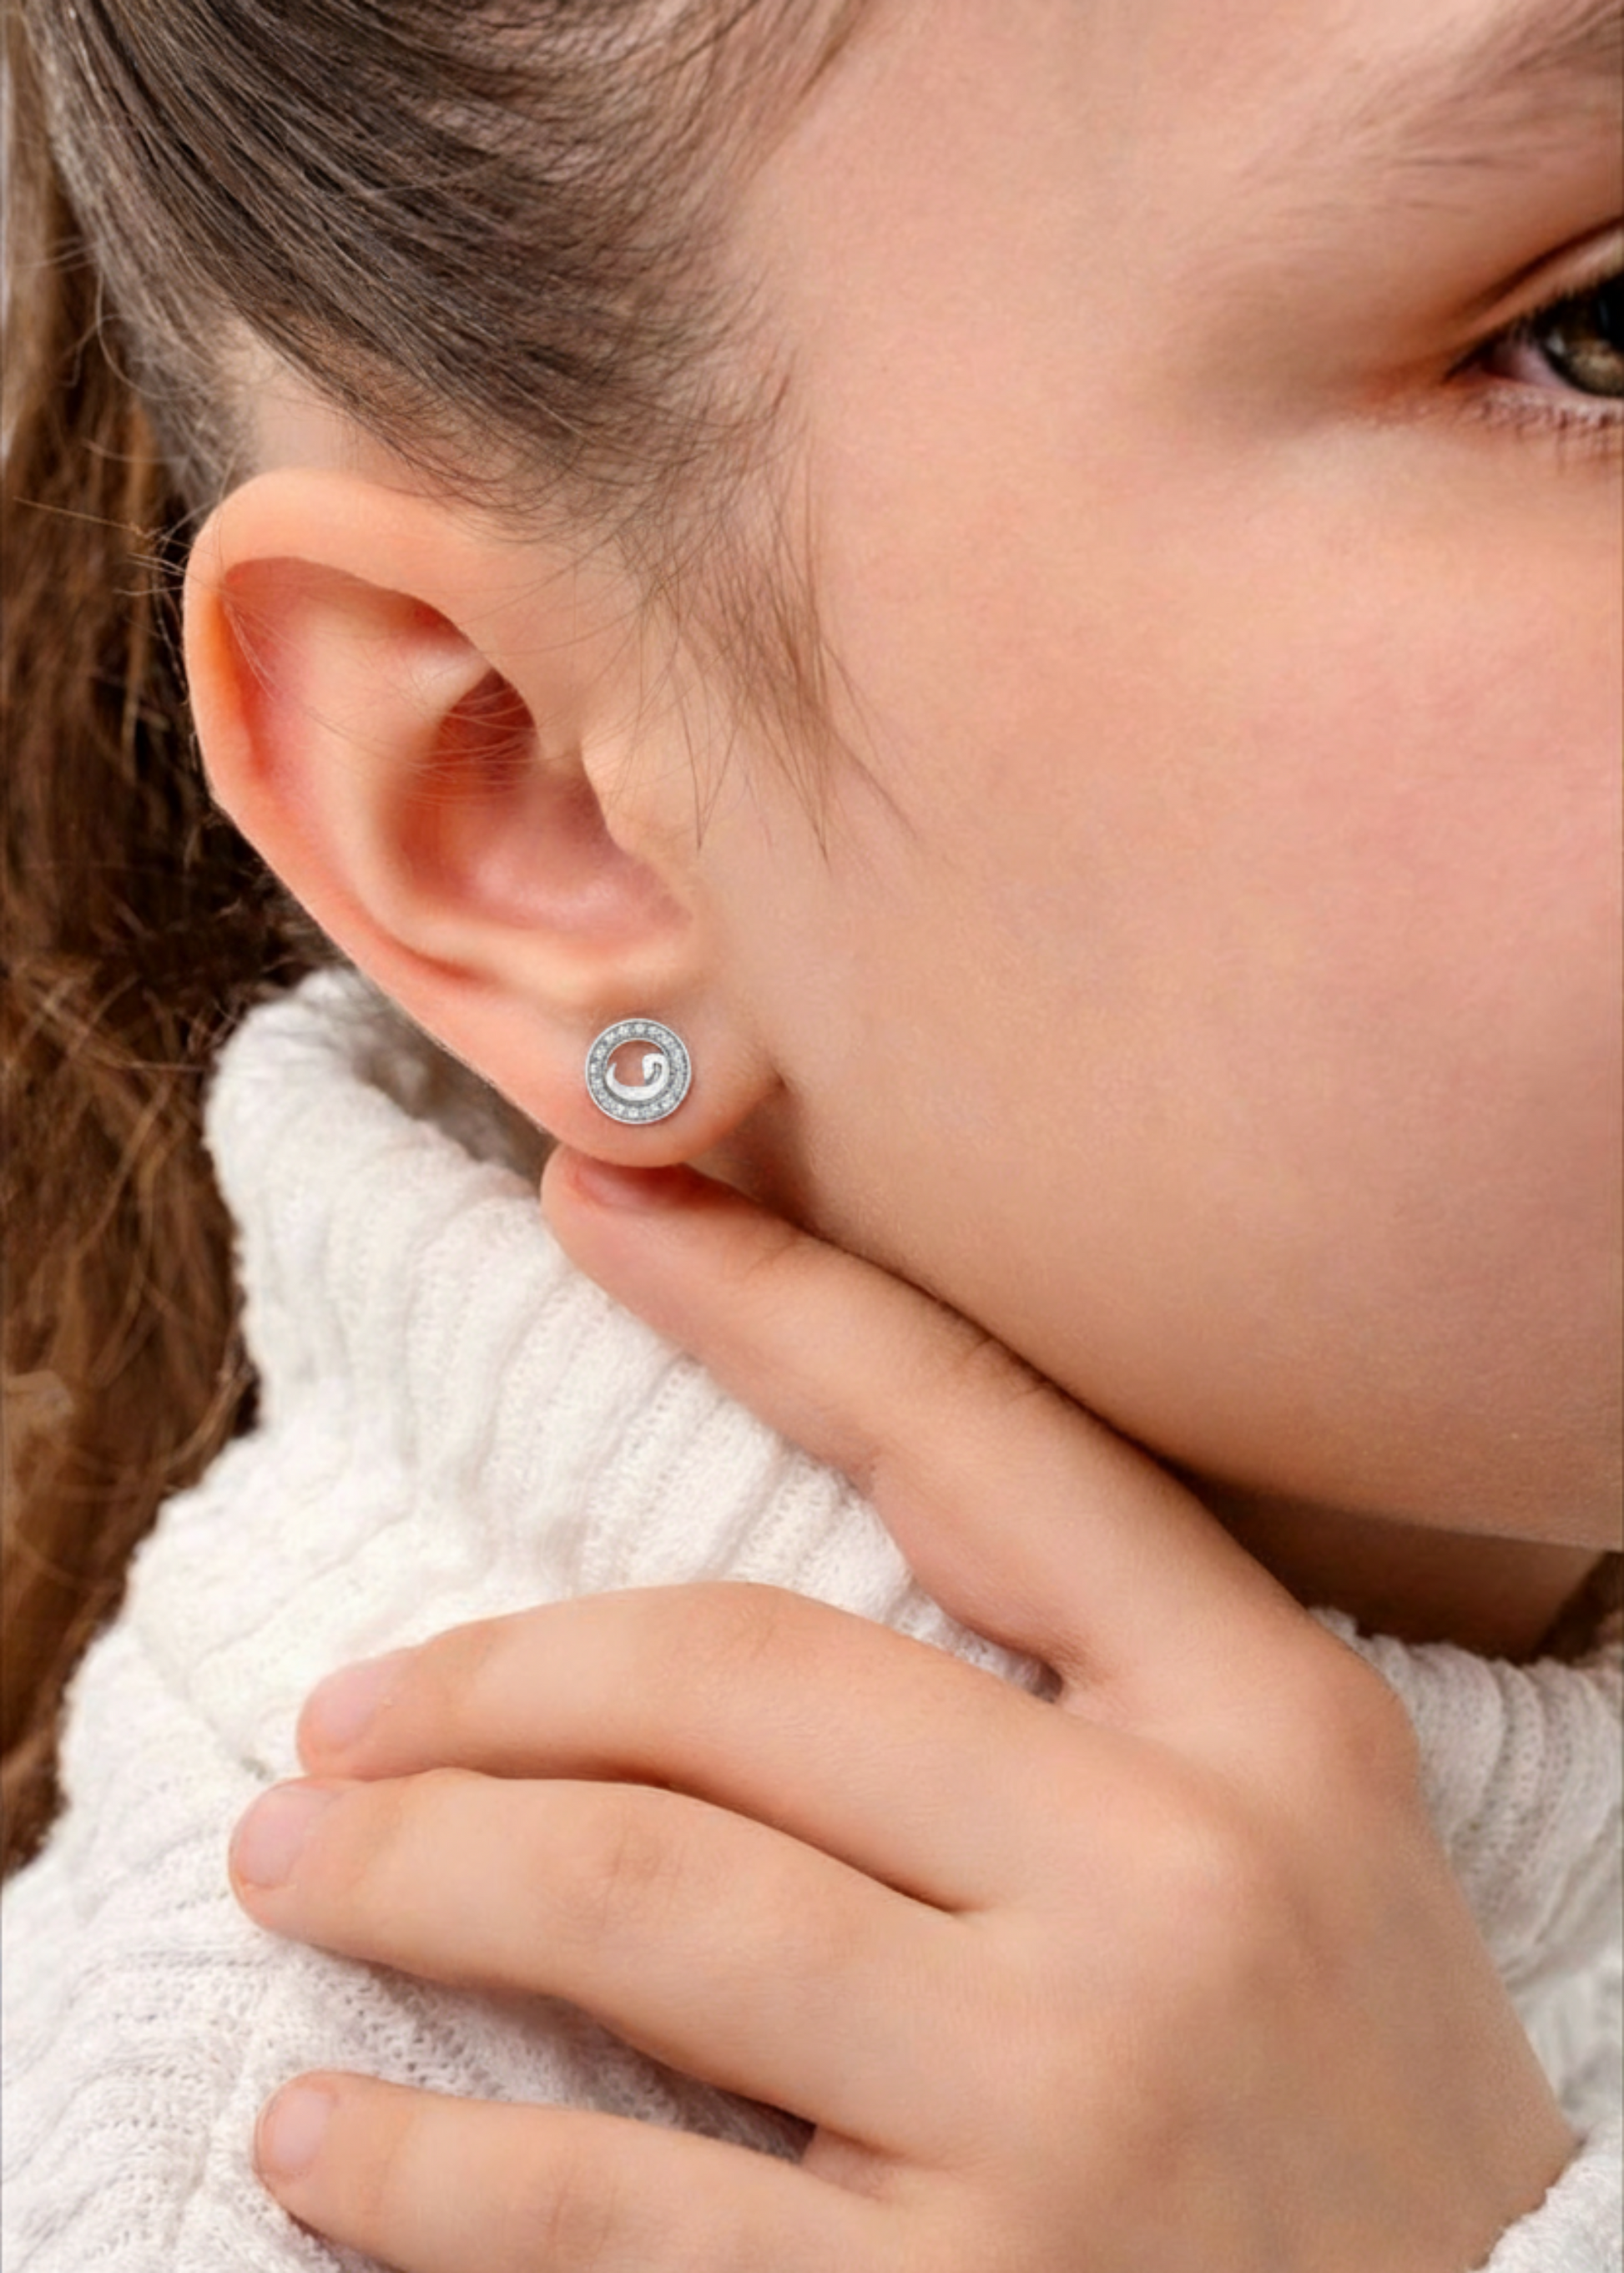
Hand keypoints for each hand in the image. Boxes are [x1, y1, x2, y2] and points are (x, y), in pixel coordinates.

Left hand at [227, 1153, 1572, 2272]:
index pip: (970, 1438)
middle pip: (738, 1685)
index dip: (763, 1295)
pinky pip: (608, 2212)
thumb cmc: (1365, 2120)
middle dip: (489, 1688)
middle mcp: (1173, 1881)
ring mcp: (1066, 2107)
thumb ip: (1082, 1713)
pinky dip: (420, 2174)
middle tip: (342, 1718)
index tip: (595, 1190)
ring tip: (293, 1863)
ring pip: (640, 1902)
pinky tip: (316, 2144)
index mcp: (1267, 1722)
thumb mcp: (1301, 1853)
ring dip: (413, 1872)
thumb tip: (729, 1644)